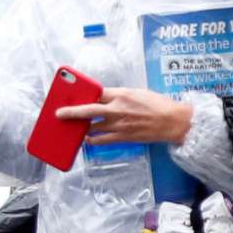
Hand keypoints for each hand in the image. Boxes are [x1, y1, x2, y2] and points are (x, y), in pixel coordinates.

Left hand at [55, 87, 192, 146]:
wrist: (174, 122)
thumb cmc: (159, 105)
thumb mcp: (138, 93)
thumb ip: (120, 95)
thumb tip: (105, 99)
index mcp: (121, 94)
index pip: (96, 93)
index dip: (83, 94)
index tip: (73, 95)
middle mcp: (117, 109)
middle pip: (87, 110)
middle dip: (71, 112)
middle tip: (58, 114)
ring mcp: (119, 124)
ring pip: (92, 127)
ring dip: (81, 128)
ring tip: (75, 128)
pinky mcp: (123, 137)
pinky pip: (101, 140)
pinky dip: (92, 140)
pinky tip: (88, 139)